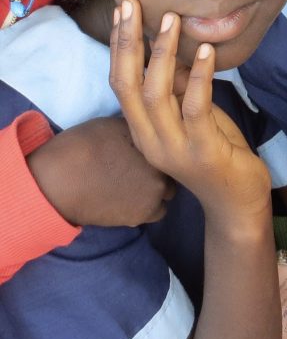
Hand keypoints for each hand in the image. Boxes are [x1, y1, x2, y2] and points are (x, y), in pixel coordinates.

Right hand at [27, 115, 174, 226]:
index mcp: (158, 142)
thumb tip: (148, 128)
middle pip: (173, 170)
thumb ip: (139, 128)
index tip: (147, 154)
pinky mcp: (143, 214)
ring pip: (167, 193)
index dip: (162, 149)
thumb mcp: (115, 124)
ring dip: (157, 190)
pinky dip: (148, 208)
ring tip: (135, 187)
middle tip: (140, 171)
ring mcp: (155, 192)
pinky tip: (131, 201)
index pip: (173, 146)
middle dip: (161, 170)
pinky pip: (158, 212)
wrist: (60, 180)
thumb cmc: (83, 145)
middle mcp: (163, 167)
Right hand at [109, 0, 270, 224]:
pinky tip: (207, 51)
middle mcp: (149, 139)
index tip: (120, 11)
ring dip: (164, 53)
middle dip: (128, 41)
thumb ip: (180, 90)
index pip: (120, 82)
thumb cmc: (216, 152)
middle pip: (128, 84)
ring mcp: (173, 148)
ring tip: (173, 20)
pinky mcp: (202, 151)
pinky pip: (196, 107)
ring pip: (157, 93)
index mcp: (142, 129)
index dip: (118, 46)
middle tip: (132, 4)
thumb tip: (172, 53)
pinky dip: (201, 76)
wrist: (236, 202)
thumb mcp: (193, 116)